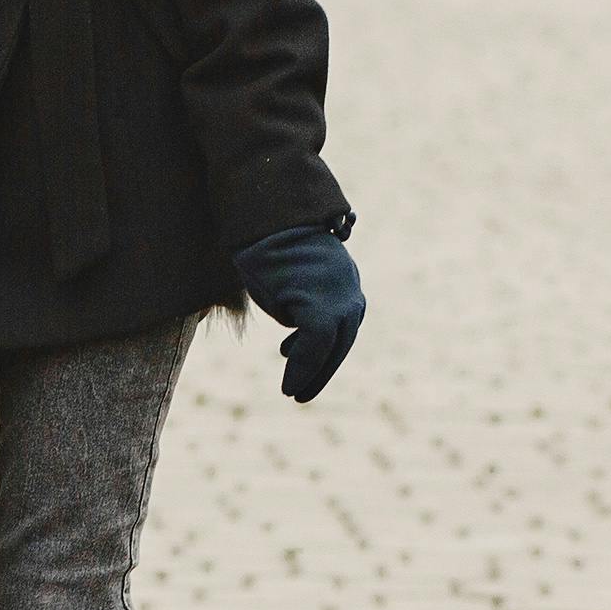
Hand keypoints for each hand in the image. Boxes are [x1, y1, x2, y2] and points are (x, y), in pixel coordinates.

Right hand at [233, 225, 363, 403]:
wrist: (262, 216)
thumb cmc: (266, 243)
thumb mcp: (287, 278)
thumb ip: (300, 301)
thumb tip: (297, 326)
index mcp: (343, 280)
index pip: (340, 326)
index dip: (323, 352)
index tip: (298, 367)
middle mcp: (348, 288)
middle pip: (342, 339)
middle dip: (321, 369)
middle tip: (300, 393)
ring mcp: (338, 294)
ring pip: (332, 345)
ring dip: (313, 373)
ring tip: (293, 392)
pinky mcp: (321, 301)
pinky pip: (317, 344)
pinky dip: (304, 367)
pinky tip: (289, 384)